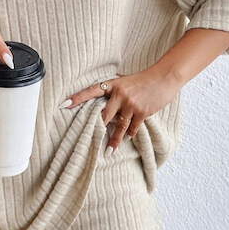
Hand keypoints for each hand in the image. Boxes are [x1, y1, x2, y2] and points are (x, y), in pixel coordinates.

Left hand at [58, 68, 182, 154]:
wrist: (165, 77)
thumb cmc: (145, 78)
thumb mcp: (126, 79)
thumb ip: (115, 87)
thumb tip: (104, 92)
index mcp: (113, 84)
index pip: (90, 91)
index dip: (76, 98)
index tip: (63, 104)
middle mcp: (120, 94)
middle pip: (103, 115)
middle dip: (97, 128)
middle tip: (86, 140)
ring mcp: (131, 104)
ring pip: (119, 127)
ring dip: (114, 141)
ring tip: (108, 152)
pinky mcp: (142, 112)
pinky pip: (133, 127)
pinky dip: (130, 133)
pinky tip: (128, 136)